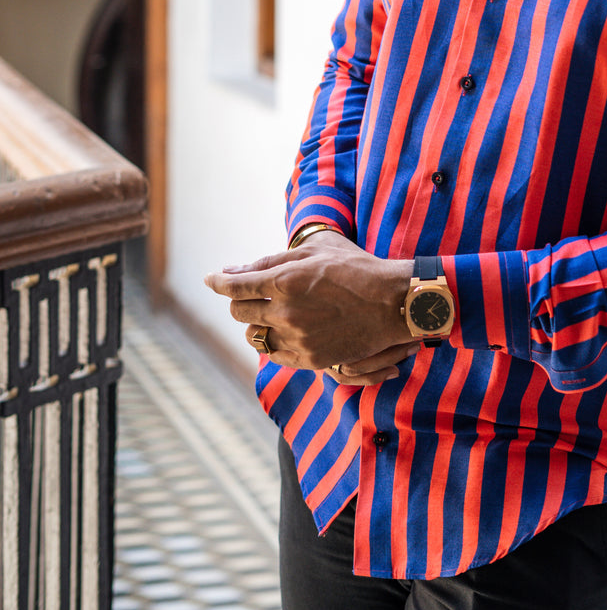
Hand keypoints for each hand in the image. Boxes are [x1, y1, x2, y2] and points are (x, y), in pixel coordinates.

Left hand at [204, 229, 414, 376]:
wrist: (392, 302)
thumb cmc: (355, 267)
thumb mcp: (315, 250)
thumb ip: (271, 260)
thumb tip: (234, 270)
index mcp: (284, 280)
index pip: (234, 286)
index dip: (218, 282)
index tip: (211, 279)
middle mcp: (286, 312)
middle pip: (239, 313)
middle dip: (238, 302)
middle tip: (248, 296)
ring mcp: (297, 338)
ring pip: (254, 337)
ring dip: (254, 325)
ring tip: (269, 316)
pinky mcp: (311, 359)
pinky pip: (275, 355)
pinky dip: (273, 343)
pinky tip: (283, 333)